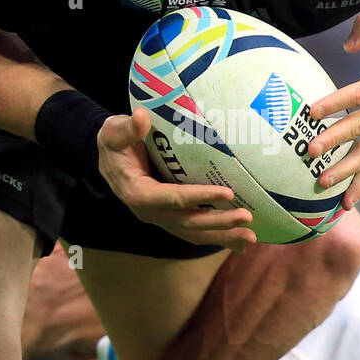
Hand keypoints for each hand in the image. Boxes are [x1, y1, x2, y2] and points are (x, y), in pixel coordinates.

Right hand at [97, 108, 255, 249]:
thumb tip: (141, 117)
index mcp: (137, 193)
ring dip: (223, 236)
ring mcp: (162, 218)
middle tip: (246, 217)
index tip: (227, 192)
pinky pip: (196, 233)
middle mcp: (151, 212)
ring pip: (194, 233)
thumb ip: (127, 127)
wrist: (109, 160)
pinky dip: (218, 238)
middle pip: (188, 222)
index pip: (172, 197)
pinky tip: (241, 242)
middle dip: (218, 222)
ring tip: (250, 239)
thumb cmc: (115, 143)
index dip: (199, 196)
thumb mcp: (113, 131)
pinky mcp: (171, 219)